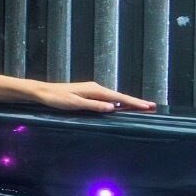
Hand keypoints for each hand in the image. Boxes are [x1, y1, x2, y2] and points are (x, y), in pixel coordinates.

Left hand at [32, 80, 155, 112]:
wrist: (43, 92)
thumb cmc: (57, 98)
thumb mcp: (76, 104)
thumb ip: (94, 106)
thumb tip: (113, 107)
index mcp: (95, 90)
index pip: (119, 98)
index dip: (134, 103)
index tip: (148, 106)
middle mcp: (96, 88)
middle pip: (120, 96)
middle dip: (136, 102)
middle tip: (152, 107)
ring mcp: (92, 90)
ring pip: (115, 97)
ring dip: (128, 102)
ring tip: (142, 107)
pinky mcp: (88, 93)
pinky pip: (107, 98)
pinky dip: (118, 102)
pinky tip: (121, 106)